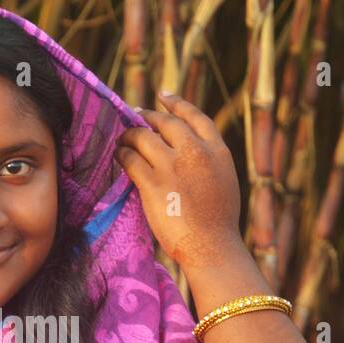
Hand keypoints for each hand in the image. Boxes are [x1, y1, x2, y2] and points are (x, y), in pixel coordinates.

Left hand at [115, 90, 246, 271]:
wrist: (212, 247)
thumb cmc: (219, 223)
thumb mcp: (224, 181)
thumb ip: (208, 161)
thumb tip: (188, 150)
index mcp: (217, 151)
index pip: (194, 117)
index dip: (176, 104)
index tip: (163, 95)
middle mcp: (195, 153)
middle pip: (166, 123)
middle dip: (147, 117)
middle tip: (136, 116)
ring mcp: (173, 167)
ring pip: (143, 137)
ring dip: (130, 135)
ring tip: (123, 139)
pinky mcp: (153, 184)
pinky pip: (130, 159)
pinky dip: (122, 154)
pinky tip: (118, 156)